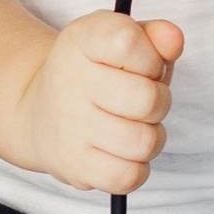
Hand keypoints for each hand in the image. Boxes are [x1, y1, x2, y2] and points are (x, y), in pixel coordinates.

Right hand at [5, 11, 185, 194]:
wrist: (39, 113)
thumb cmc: (96, 76)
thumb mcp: (122, 43)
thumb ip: (154, 37)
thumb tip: (173, 39)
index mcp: (82, 39)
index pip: (128, 41)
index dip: (151, 57)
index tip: (141, 63)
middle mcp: (69, 79)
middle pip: (148, 99)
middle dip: (159, 102)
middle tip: (140, 99)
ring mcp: (68, 126)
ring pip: (144, 142)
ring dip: (151, 136)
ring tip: (132, 126)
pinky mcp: (73, 165)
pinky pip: (129, 176)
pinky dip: (136, 168)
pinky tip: (122, 151)